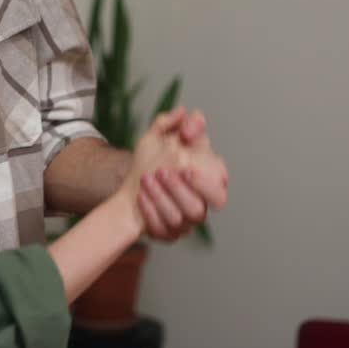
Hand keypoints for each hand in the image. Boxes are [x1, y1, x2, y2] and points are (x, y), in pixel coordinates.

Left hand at [136, 108, 228, 241]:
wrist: (129, 185)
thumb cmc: (152, 160)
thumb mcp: (159, 137)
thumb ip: (174, 123)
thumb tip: (184, 113)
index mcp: (206, 180)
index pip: (219, 186)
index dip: (205, 180)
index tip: (186, 167)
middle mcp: (199, 204)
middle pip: (199, 208)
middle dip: (180, 190)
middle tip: (162, 171)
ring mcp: (183, 222)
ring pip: (179, 219)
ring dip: (161, 198)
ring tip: (146, 180)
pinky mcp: (167, 234)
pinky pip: (162, 230)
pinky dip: (150, 211)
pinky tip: (140, 196)